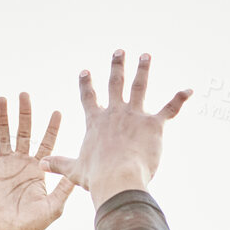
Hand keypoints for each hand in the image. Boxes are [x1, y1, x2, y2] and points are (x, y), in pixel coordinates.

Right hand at [0, 92, 74, 229]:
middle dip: (25, 114)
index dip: (51, 128)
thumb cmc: (33, 224)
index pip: (47, 142)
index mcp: (39, 168)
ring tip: (2, 99)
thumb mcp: (54, 206)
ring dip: (2, 118)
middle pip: (24, 132)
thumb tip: (78, 174)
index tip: (57, 112)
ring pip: (4, 136)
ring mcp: (5, 165)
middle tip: (25, 95)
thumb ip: (63, 189)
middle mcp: (22, 162)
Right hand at [42, 51, 190, 202]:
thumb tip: (41, 165)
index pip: (89, 98)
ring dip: (143, 70)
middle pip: (115, 84)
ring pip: (139, 87)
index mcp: (95, 122)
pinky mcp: (153, 124)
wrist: (117, 178)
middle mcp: (114, 113)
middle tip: (119, 51)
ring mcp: (134, 115)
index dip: (86, 84)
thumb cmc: (96, 177)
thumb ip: (59, 164)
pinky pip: (170, 108)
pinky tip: (189, 90)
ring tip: (146, 56)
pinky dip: (180, 98)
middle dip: (117, 66)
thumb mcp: (74, 170)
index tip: (85, 71)